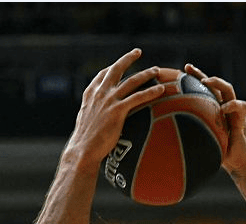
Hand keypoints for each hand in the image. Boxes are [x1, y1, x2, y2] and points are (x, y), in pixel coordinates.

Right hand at [67, 49, 165, 164]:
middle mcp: (100, 93)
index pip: (102, 75)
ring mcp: (109, 101)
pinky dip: (151, 92)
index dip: (112, 67)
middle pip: (116, 69)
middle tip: (138, 51)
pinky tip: (161, 89)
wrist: (83, 148)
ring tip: (156, 70)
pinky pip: (138, 97)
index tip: (119, 63)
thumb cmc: (86, 141)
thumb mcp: (87, 121)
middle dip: (128, 58)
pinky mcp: (118, 110)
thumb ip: (95, 114)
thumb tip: (102, 119)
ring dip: (145, 74)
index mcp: (90, 94)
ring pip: (131, 81)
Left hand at [185, 63, 245, 174]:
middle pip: (214, 83)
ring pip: (228, 89)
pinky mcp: (242, 119)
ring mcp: (233, 111)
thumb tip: (163, 135)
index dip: (193, 78)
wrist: (237, 162)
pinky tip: (222, 109)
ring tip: (207, 82)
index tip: (181, 70)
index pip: (204, 89)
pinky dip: (231, 105)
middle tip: (188, 68)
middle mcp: (224, 106)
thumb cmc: (218, 152)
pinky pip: (240, 106)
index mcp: (214, 108)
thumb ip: (189, 133)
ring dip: (218, 83)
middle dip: (201, 74)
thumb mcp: (200, 140)